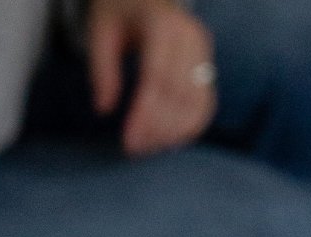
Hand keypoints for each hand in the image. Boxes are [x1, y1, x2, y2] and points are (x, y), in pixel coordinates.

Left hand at [88, 0, 216, 156]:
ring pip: (197, 105)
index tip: (129, 141)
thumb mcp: (101, 30)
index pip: (158, 79)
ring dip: (174, 132)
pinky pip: (205, 106)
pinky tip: (169, 140)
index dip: (146, 115)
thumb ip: (102, 69)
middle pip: (180, 96)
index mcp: (163, 25)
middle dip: (158, 128)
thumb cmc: (121, 10)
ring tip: (149, 147)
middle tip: (135, 149)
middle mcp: (191, 39)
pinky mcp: (209, 68)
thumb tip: (103, 110)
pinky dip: (189, 128)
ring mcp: (205, 54)